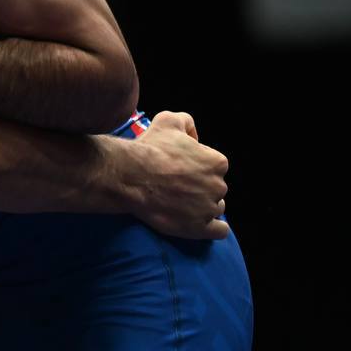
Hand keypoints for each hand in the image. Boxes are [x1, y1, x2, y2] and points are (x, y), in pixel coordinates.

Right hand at [121, 111, 230, 239]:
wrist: (130, 176)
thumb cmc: (150, 148)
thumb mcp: (168, 120)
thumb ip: (187, 122)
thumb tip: (194, 137)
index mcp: (216, 162)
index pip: (214, 166)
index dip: (197, 166)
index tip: (180, 168)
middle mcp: (218, 185)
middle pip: (215, 187)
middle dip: (200, 186)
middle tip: (176, 185)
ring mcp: (209, 208)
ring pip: (215, 207)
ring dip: (203, 205)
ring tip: (181, 203)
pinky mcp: (200, 228)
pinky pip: (219, 230)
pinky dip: (213, 227)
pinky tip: (200, 222)